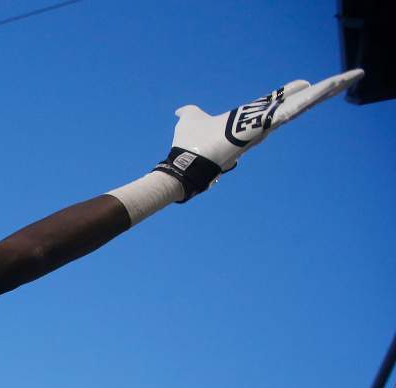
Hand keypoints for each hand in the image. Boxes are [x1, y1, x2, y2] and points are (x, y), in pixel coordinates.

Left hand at [155, 69, 363, 199]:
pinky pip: (290, 111)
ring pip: (299, 107)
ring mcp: (263, 128)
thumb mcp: (191, 122)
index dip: (288, 93)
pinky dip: (309, 99)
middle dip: (318, 93)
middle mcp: (260, 126)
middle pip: (294, 105)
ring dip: (324, 92)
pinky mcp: (263, 128)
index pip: (274, 104)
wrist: (185, 165)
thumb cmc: (188, 146)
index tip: (303, 84)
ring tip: (349, 78)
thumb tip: (182, 112)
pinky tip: (330, 87)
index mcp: (249, 121)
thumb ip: (191, 115)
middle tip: (345, 80)